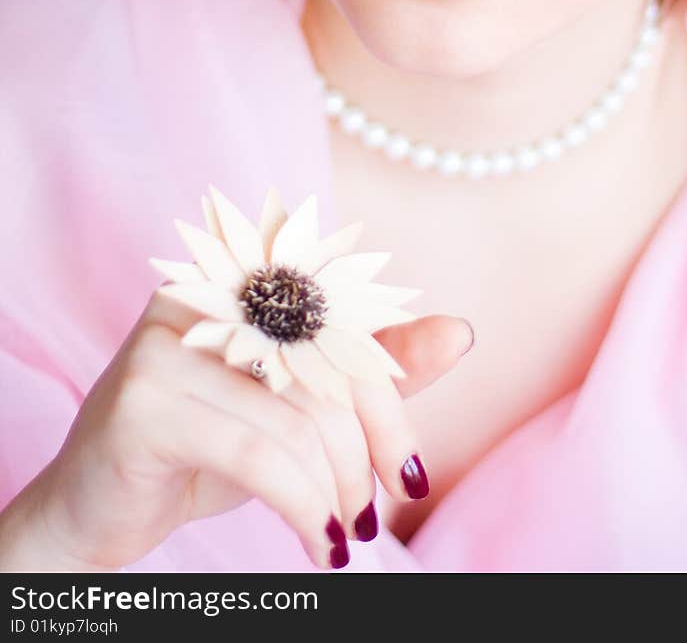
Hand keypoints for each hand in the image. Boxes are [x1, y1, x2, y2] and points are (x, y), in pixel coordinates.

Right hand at [0, 288, 472, 571]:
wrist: (89, 511)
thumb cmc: (200, 451)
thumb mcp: (293, 410)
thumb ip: (369, 371)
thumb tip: (460, 332)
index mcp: (243, 279)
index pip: (346, 325)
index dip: (390, 400)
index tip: (413, 474)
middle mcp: (203, 294)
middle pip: (329, 366)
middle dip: (368, 452)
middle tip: (375, 516)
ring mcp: (167, 343)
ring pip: (299, 417)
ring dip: (335, 491)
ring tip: (339, 536)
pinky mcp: (144, 401)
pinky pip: (260, 454)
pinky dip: (303, 506)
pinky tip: (317, 542)